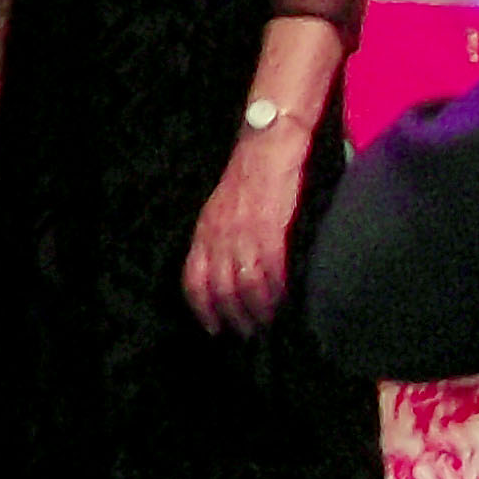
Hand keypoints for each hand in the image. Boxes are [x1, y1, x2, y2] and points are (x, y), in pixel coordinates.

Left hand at [182, 128, 308, 333]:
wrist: (266, 147)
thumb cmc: (246, 178)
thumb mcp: (219, 210)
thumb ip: (218, 239)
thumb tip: (225, 272)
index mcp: (203, 231)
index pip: (193, 280)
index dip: (202, 308)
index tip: (213, 328)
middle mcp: (218, 235)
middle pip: (220, 289)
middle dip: (233, 316)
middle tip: (247, 332)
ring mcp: (243, 233)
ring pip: (246, 285)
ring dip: (258, 309)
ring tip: (267, 321)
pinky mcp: (270, 228)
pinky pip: (271, 269)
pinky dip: (278, 289)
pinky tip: (285, 299)